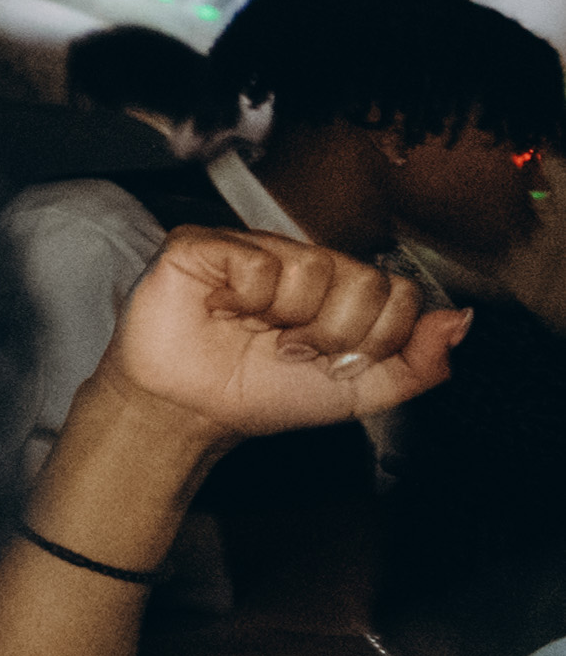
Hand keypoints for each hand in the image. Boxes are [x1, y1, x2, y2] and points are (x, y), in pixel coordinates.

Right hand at [98, 229, 465, 441]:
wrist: (193, 410)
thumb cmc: (266, 394)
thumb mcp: (361, 393)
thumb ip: (419, 363)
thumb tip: (462, 321)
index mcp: (341, 292)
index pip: (397, 292)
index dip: (373, 338)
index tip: (335, 363)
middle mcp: (302, 263)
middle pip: (363, 279)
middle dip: (333, 334)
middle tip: (294, 350)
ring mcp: (256, 249)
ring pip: (313, 265)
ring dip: (288, 319)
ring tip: (258, 333)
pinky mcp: (206, 245)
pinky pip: (258, 260)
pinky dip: (246, 299)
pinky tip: (224, 312)